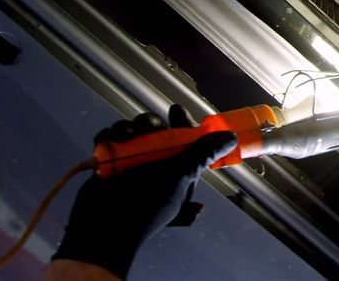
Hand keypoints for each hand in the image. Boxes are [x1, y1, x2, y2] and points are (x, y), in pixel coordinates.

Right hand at [52, 106, 236, 278]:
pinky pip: (109, 140)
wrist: (107, 227)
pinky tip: (112, 139)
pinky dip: (109, 137)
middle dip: (151, 123)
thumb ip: (203, 154)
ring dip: (127, 128)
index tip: (176, 111)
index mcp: (177, 166)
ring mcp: (132, 163)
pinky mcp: (109, 164)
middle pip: (156, 129)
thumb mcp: (181, 176)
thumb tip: (232, 138)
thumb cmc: (148, 205)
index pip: (184, 138)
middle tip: (146, 127)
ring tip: (125, 135)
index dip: (182, 122)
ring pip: (132, 132)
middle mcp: (156, 163)